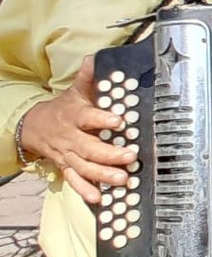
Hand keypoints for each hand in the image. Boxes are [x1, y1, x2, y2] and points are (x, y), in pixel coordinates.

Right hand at [19, 56, 136, 203]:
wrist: (36, 126)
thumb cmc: (65, 108)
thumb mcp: (76, 92)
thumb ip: (88, 78)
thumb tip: (95, 58)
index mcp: (75, 116)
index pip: (89, 117)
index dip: (103, 119)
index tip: (119, 120)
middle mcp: (71, 137)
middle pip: (89, 147)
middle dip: (109, 153)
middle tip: (130, 156)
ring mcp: (68, 155)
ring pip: (84, 166)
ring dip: (103, 174)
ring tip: (123, 179)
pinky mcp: (66, 167)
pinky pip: (75, 180)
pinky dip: (85, 190)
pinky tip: (99, 198)